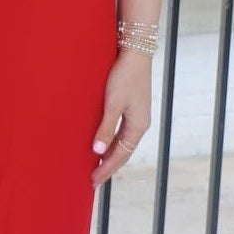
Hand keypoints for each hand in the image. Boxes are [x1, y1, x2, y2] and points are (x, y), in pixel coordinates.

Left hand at [91, 49, 151, 185]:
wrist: (135, 52)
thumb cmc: (124, 76)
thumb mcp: (112, 103)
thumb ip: (105, 127)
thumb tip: (97, 151)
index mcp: (138, 126)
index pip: (121, 155)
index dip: (107, 168)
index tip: (93, 180)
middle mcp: (140, 124)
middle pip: (123, 152)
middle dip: (109, 166)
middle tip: (93, 179)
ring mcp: (138, 116)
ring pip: (123, 143)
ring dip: (110, 154)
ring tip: (97, 165)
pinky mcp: (132, 107)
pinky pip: (122, 132)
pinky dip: (113, 142)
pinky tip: (103, 143)